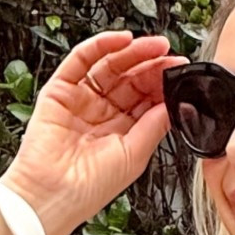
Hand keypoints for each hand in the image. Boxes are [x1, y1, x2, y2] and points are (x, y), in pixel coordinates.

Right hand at [0, 31, 186, 234]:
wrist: (53, 195)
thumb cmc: (89, 188)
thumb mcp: (135, 155)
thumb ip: (154, 126)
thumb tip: (175, 102)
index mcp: (123, 132)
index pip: (147, 99)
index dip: (164, 84)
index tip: (181, 73)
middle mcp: (103, 114)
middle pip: (131, 79)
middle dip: (152, 66)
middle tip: (170, 57)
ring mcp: (82, 100)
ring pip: (110, 66)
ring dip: (133, 52)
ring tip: (155, 46)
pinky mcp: (60, 90)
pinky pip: (81, 60)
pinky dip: (102, 45)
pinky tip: (123, 40)